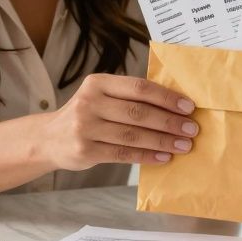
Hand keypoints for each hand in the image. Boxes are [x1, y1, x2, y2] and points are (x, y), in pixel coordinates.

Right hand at [45, 74, 198, 169]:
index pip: (139, 87)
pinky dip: (147, 156)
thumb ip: (130, 98)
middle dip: (170, 122)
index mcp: (98, 83)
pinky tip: (164, 157)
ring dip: (162, 141)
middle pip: (138, 112)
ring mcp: (85, 127)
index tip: (189, 107)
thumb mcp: (102, 97)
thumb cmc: (88, 115)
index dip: (166, 97)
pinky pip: (123, 154)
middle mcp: (89, 102)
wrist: (49, 139)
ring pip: (133, 135)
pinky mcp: (85, 151)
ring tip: (184, 145)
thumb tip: (176, 107)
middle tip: (192, 129)